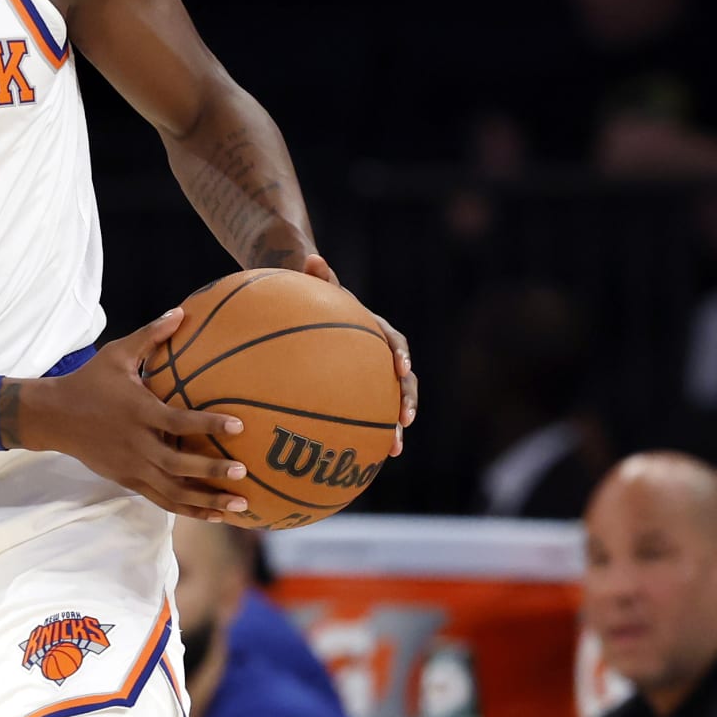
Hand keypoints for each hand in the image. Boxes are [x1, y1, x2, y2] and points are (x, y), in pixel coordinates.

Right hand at [5, 309, 251, 520]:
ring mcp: (131, 466)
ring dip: (206, 500)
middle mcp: (136, 443)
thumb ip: (151, 336)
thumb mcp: (117, 354)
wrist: (54, 416)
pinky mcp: (127, 480)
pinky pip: (162, 499)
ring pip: (173, 491)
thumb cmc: (90, 380)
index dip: (208, 425)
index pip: (178, 422)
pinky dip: (188, 509)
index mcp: (138, 411)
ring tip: (239, 506)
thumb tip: (181, 312)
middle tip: (242, 472)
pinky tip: (213, 513)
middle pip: (178, 464)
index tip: (239, 427)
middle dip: (211, 471)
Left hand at [302, 254, 417, 456]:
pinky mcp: (359, 391)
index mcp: (374, 329)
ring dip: (394, 426)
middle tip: (404, 421)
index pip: (394, 340)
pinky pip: (366, 413)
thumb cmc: (312, 294)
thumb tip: (311, 258)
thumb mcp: (314, 282)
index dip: (400, 354)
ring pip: (391, 402)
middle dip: (407, 400)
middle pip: (403, 379)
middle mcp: (380, 355)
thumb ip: (317, 275)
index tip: (400, 369)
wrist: (310, 305)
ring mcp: (372, 375)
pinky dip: (365, 433)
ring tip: (393, 450)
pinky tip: (356, 458)